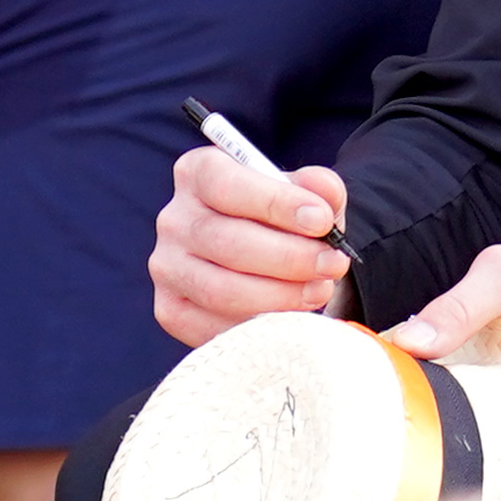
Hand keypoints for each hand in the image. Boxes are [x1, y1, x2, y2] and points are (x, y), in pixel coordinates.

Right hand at [151, 142, 353, 345]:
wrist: (263, 264)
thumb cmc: (282, 223)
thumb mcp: (304, 196)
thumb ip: (320, 189)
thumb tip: (323, 195)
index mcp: (198, 174)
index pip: (228, 185)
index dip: (276, 203)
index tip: (321, 221)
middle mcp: (174, 218)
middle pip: (227, 242)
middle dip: (290, 257)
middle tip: (333, 264)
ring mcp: (167, 267)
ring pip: (222, 289)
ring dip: (280, 295)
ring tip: (319, 289)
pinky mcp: (170, 309)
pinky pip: (214, 326)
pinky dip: (259, 325)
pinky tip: (290, 316)